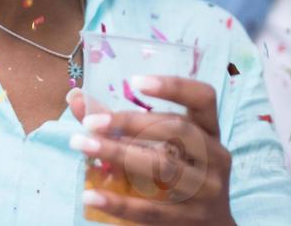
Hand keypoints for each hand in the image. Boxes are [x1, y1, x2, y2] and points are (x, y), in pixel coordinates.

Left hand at [69, 79, 233, 224]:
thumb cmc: (180, 173)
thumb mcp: (165, 145)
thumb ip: (120, 122)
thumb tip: (75, 98)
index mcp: (210, 131)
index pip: (203, 98)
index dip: (174, 86)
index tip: (136, 80)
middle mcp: (215, 157)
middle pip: (177, 131)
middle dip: (131, 122)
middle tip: (90, 122)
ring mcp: (206, 190)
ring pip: (163, 168)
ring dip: (118, 155)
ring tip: (82, 145)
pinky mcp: (189, 219)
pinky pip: (150, 209)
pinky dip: (117, 202)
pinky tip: (90, 194)